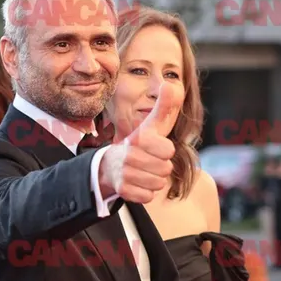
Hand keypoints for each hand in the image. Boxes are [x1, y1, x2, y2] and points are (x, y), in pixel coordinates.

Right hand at [98, 82, 181, 202]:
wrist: (109, 165)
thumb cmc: (139, 144)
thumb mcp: (151, 126)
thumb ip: (164, 106)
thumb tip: (171, 84)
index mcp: (139, 139)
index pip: (169, 150)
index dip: (164, 151)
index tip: (154, 148)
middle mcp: (130, 156)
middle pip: (165, 169)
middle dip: (160, 167)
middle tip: (148, 161)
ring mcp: (125, 173)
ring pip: (158, 183)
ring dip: (154, 180)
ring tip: (142, 172)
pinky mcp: (123, 191)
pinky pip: (148, 196)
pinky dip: (145, 192)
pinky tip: (137, 183)